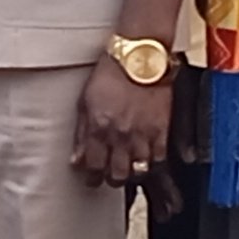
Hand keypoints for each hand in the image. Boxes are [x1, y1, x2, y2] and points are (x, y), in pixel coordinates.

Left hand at [72, 50, 168, 188]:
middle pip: (117, 175)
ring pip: (138, 171)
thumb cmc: (111, 74)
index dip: (91, 178)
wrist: (139, 58)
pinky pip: (159, 159)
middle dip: (112, 180)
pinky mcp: (162, 130)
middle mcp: (120, 136)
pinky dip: (152, 163)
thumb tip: (76, 159)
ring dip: (132, 173)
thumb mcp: (85, 101)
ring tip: (128, 169)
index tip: (92, 178)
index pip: (93, 167)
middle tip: (110, 176)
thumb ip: (81, 133)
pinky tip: (147, 159)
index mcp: (99, 129)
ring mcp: (143, 135)